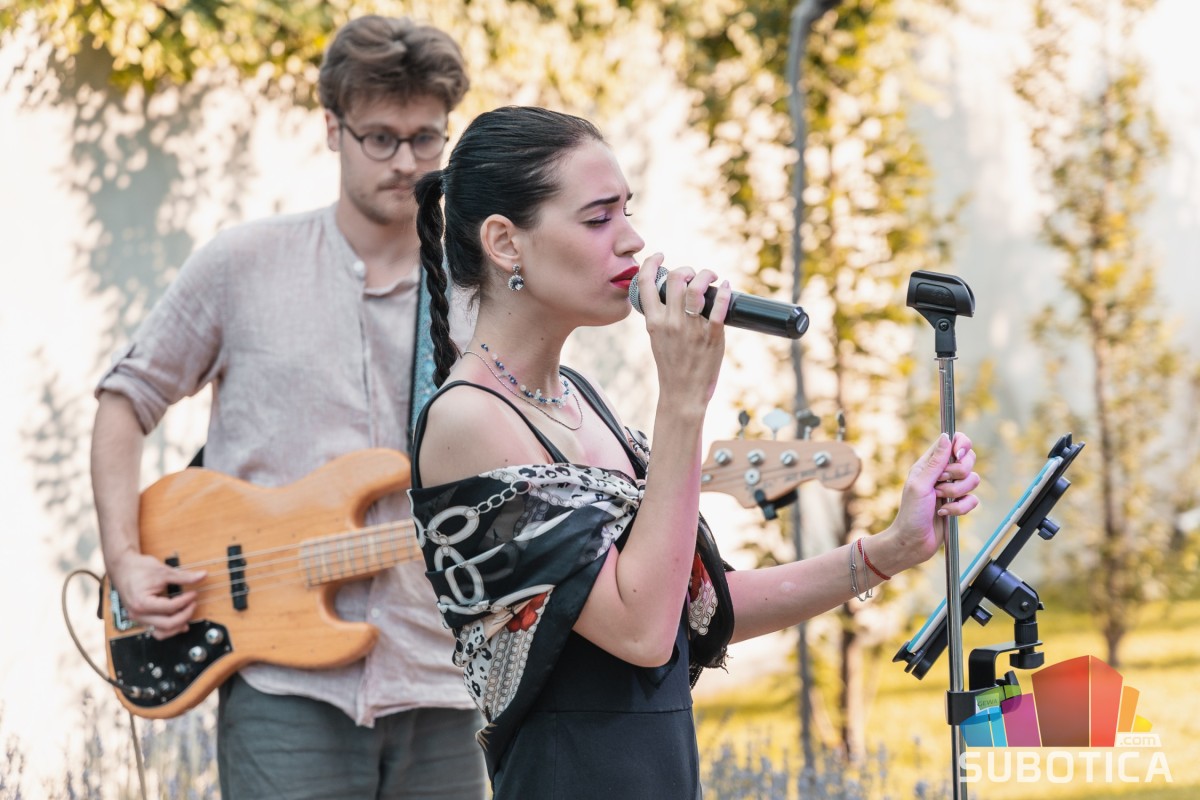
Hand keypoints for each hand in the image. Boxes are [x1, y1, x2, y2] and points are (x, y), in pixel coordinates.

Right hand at [110, 551, 205, 639]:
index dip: (186, 601)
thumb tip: (202, 576)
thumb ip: (184, 577)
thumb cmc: (139, 568)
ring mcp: (137, 618)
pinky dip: (168, 628)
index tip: (194, 594)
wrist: (122, 567)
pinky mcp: (140, 618)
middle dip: (185, 615)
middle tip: (193, 604)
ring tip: (188, 616)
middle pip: (167, 624)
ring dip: (177, 627)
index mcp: (142, 603)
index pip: (170, 608)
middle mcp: (137, 614)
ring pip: (160, 633)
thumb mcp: (164, 571)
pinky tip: (179, 622)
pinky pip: (155, 630)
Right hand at [635, 253, 732, 413]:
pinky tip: (726, 286)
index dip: (651, 263)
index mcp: (654, 322)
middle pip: (676, 279)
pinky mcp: (712, 336)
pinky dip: (724, 292)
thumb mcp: (657, 338)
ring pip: (697, 288)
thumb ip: (660, 317)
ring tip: (711, 276)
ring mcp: (692, 329)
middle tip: (693, 274)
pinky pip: (719, 307)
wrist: (682, 393)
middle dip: (686, 269)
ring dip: (705, 275)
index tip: (659, 256)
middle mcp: (671, 322)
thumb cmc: (671, 365)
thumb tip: (669, 295)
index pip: (645, 283)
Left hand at [886, 432, 980, 570]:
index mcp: (930, 463)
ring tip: (939, 501)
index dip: (961, 445)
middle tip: (940, 484)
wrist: (913, 541)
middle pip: (968, 460)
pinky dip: (960, 508)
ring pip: (973, 480)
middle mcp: (942, 474)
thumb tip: (946, 437)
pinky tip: (944, 513)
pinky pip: (973, 500)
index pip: (953, 442)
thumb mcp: (920, 484)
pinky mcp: (960, 505)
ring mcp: (952, 489)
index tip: (957, 455)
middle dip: (958, 474)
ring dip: (956, 493)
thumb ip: (935, 462)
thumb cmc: (910, 513)